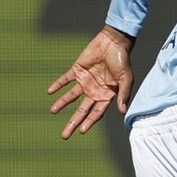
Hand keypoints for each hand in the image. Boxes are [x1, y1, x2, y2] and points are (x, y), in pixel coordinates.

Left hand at [47, 25, 134, 139]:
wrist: (114, 42)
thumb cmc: (122, 60)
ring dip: (62, 103)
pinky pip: (65, 79)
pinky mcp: (77, 70)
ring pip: (71, 96)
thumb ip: (123, 94)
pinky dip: (58, 85)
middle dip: (73, 122)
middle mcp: (94, 90)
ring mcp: (85, 81)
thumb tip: (122, 111)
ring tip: (53, 110)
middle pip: (82, 109)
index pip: (96, 113)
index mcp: (106, 94)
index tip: (81, 131)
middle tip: (64, 135)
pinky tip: (50, 91)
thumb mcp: (125, 79)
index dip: (89, 122)